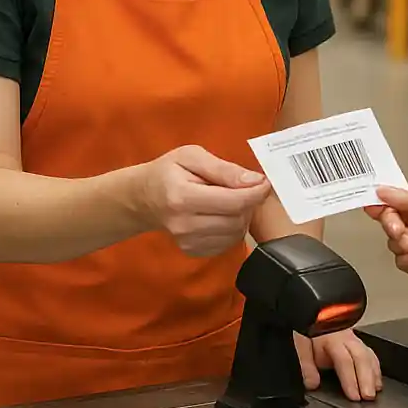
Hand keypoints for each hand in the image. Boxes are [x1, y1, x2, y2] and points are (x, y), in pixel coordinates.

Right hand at [141, 145, 272, 256]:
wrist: (143, 198)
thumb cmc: (168, 172)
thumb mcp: (191, 156)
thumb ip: (223, 168)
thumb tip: (253, 180)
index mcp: (182, 197)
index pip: (232, 202)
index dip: (256, 192)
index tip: (264, 182)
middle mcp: (184, 225)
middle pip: (236, 219)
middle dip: (248, 203)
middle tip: (244, 188)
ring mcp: (187, 241)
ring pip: (235, 233)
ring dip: (242, 216)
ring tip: (230, 200)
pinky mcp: (192, 251)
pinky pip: (226, 243)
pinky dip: (232, 228)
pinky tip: (221, 214)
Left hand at [294, 329, 382, 401]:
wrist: (316, 314)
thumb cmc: (309, 329)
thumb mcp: (301, 344)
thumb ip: (306, 364)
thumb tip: (312, 383)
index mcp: (332, 339)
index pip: (344, 360)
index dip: (350, 379)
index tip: (354, 395)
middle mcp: (346, 338)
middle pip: (361, 358)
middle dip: (367, 378)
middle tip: (369, 396)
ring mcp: (354, 339)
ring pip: (368, 355)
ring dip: (373, 374)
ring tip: (375, 391)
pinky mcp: (357, 341)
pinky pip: (370, 354)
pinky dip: (376, 368)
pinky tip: (377, 380)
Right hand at [364, 187, 407, 289]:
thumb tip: (383, 191)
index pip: (394, 201)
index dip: (381, 202)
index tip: (371, 204)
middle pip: (389, 222)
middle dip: (389, 223)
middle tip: (396, 225)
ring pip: (392, 243)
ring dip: (398, 242)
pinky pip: (401, 262)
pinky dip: (405, 258)